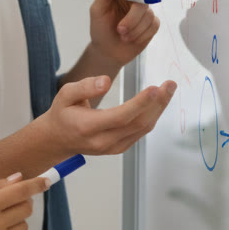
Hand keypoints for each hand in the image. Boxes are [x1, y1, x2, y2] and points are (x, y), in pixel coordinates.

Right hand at [35, 74, 176, 156]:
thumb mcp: (65, 94)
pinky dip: (151, 117)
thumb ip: (84, 87)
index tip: (156, 89)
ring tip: (168, 90)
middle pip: (138, 123)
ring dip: (158, 109)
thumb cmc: (62, 113)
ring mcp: (113, 147)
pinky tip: (158, 103)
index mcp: (88, 127)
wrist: (58, 139)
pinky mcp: (119, 148)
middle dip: (157, 103)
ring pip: (142, 129)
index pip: (120, 116)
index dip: (140, 103)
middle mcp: (103, 141)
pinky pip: (140, 133)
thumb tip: (106, 81)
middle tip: (170, 84)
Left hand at [88, 0, 160, 69]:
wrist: (107, 51)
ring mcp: (144, 12)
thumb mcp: (96, 11)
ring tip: (123, 37)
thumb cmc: (100, 29)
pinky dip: (142, 35)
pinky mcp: (152, 24)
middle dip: (132, 18)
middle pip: (143, 0)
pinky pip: (154, 25)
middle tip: (120, 30)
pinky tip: (132, 40)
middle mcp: (135, 0)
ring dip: (135, 30)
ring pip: (148, 15)